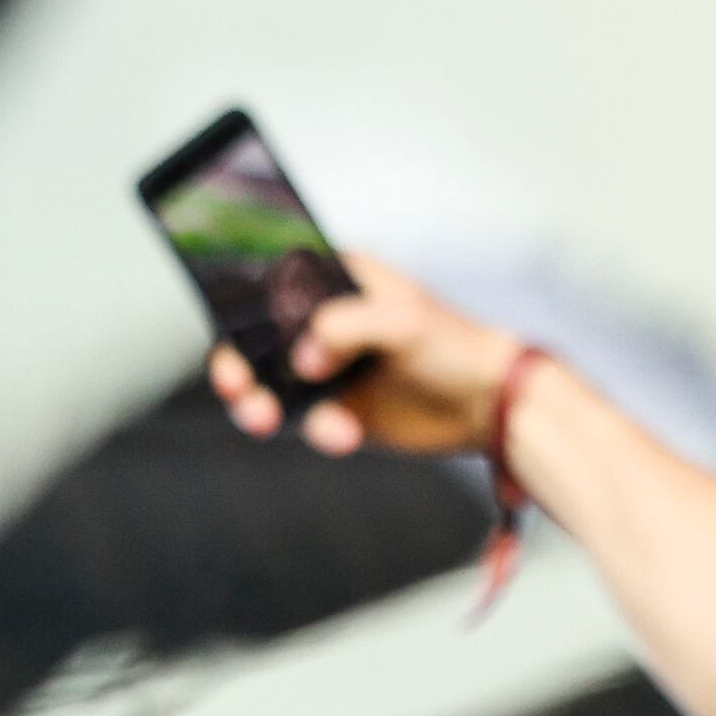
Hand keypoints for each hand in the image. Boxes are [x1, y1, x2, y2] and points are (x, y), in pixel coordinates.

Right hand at [203, 249, 530, 460]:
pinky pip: (305, 420)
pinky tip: (345, 436)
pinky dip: (316, 430)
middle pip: (256, 338)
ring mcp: (328, 363)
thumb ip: (347, 328)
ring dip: (262, 405)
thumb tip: (302, 359)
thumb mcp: (403, 323)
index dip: (240, 306)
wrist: (486, 404)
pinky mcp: (338, 405)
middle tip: (236, 391)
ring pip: (270, 383)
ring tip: (267, 423)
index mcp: (337, 279)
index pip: (271, 282)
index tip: (229, 334)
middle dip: (237, 366)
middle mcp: (325, 318)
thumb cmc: (453, 345)